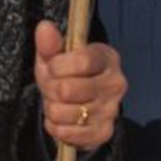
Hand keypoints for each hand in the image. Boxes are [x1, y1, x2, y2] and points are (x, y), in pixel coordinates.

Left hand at [33, 19, 125, 150]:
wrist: (77, 103)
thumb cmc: (65, 73)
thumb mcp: (55, 56)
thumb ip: (50, 43)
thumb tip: (44, 27)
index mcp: (107, 57)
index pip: (82, 61)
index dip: (58, 66)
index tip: (52, 66)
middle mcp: (115, 83)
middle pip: (68, 89)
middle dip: (50, 88)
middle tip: (53, 86)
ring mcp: (112, 110)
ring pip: (63, 113)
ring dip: (51, 108)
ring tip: (57, 101)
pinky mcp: (104, 132)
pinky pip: (66, 134)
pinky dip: (55, 126)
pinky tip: (60, 118)